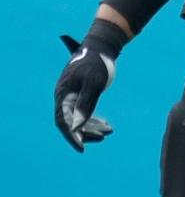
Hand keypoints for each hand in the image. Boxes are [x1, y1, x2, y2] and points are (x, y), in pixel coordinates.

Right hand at [54, 34, 115, 152]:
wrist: (101, 47)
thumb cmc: (97, 64)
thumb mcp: (94, 83)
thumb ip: (85, 104)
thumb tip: (77, 126)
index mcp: (63, 94)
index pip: (63, 122)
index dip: (71, 137)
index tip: (82, 149)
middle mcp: (64, 96)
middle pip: (70, 122)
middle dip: (85, 133)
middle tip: (103, 137)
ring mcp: (72, 96)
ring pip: (78, 119)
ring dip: (92, 127)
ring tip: (109, 131)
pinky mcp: (80, 94)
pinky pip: (84, 112)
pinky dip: (94, 120)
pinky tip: (107, 125)